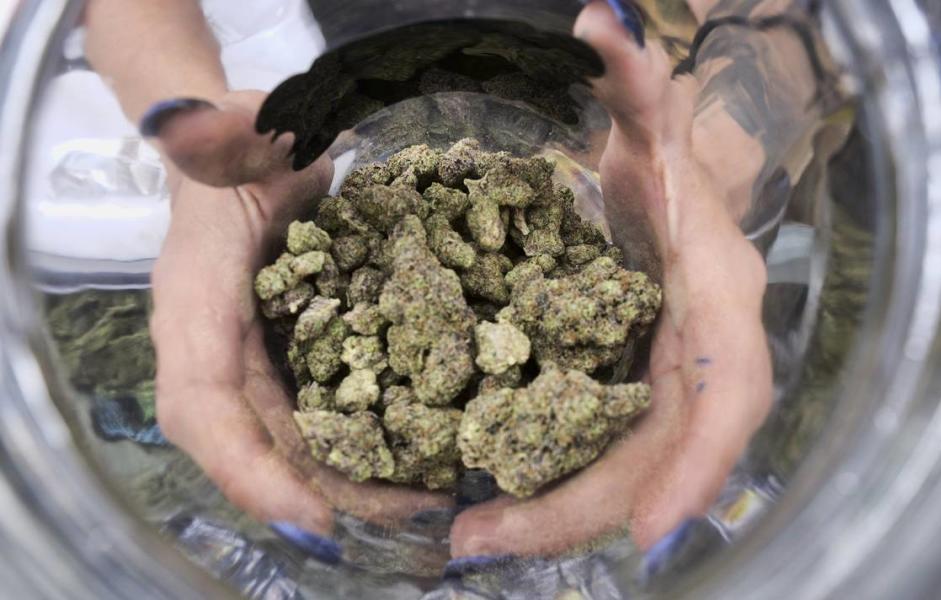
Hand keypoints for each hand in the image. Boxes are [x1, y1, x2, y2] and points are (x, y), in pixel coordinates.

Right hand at [147, 91, 451, 538]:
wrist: (250, 153)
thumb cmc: (237, 144)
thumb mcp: (234, 134)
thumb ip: (218, 138)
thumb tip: (195, 129)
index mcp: (195, 304)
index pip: (204, 403)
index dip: (249, 464)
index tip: (313, 512)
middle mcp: (218, 347)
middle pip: (258, 443)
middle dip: (326, 488)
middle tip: (405, 514)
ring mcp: (254, 356)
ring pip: (292, 439)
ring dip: (351, 477)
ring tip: (421, 499)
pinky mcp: (290, 355)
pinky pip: (320, 413)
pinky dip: (361, 442)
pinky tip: (414, 456)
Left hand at [449, 1, 772, 557]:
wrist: (659, 188)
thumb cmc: (659, 155)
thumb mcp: (646, 117)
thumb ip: (631, 79)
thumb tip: (599, 21)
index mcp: (711, 296)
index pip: (727, 392)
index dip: (698, 462)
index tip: (650, 528)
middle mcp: (691, 354)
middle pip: (656, 461)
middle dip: (580, 510)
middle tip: (483, 543)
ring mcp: (654, 382)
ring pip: (617, 472)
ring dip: (549, 515)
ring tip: (468, 540)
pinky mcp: (616, 393)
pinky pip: (588, 454)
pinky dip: (544, 487)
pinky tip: (483, 507)